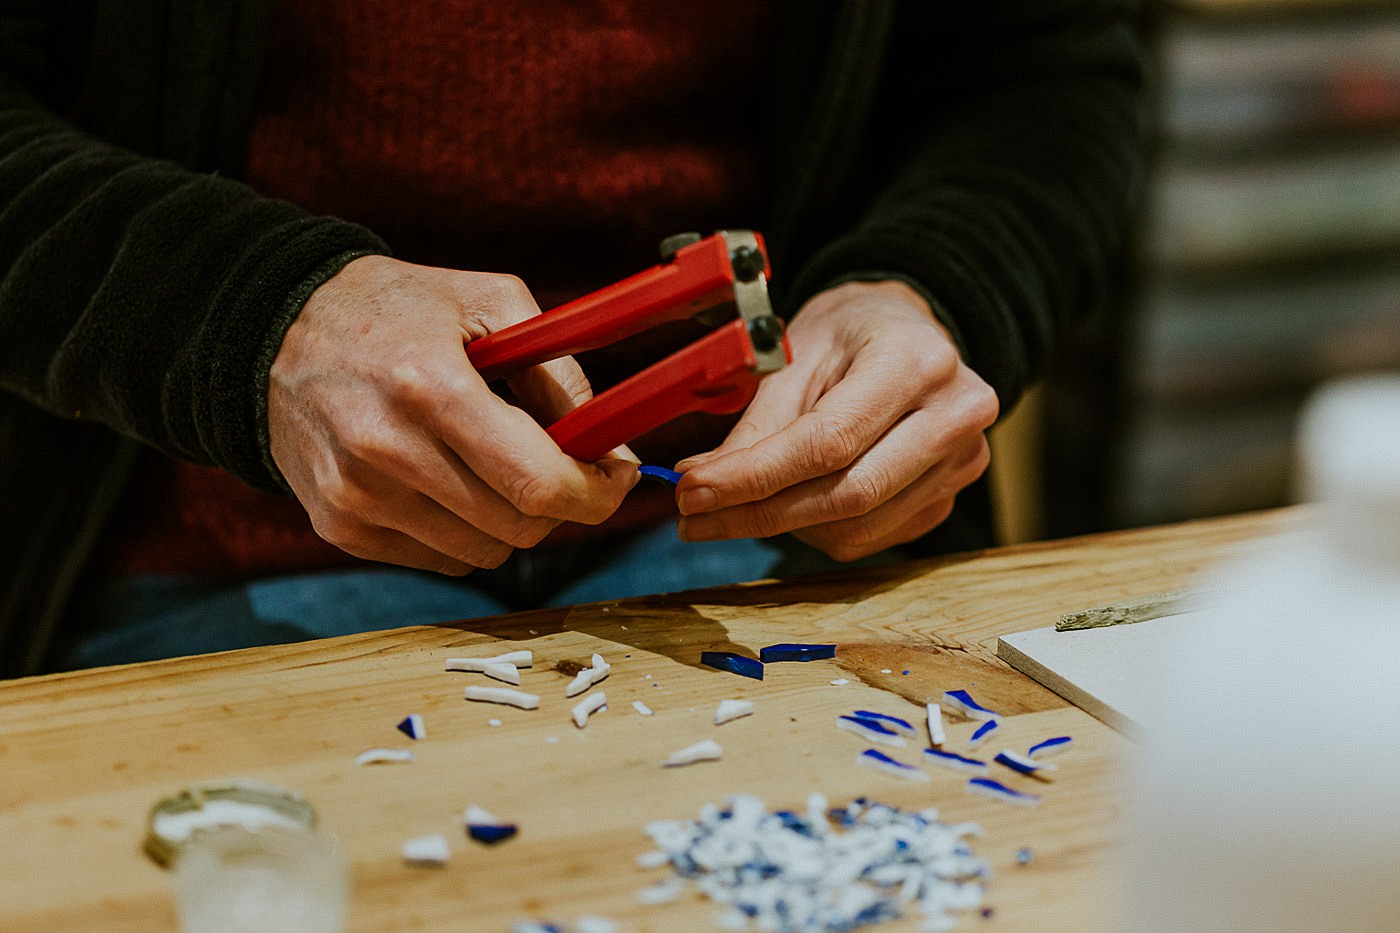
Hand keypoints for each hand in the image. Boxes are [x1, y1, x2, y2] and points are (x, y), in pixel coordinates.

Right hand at [268, 255, 637, 574]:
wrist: (274, 331)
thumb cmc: (396, 309)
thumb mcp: (488, 302)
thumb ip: (560, 370)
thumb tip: (610, 443)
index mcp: (431, 390)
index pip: (539, 484)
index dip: (597, 493)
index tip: (617, 476)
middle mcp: (387, 453)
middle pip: (520, 527)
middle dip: (561, 502)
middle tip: (561, 463)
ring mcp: (357, 498)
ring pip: (487, 552)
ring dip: (511, 518)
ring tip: (492, 462)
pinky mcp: (339, 526)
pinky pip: (442, 560)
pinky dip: (464, 530)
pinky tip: (445, 478)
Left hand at [674, 280, 997, 560]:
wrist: (906, 331)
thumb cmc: (849, 334)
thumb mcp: (796, 355)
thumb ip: (756, 424)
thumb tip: (701, 484)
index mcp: (918, 361)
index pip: (829, 441)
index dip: (754, 476)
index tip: (692, 493)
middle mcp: (956, 415)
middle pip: (848, 494)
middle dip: (759, 513)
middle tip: (695, 518)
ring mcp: (962, 463)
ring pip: (857, 527)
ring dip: (783, 528)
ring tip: (737, 505)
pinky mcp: (949, 498)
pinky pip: (872, 537)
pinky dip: (816, 531)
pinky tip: (788, 504)